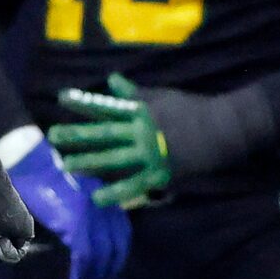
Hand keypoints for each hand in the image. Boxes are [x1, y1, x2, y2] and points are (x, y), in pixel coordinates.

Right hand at [3, 127, 130, 278]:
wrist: (31, 166)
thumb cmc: (45, 180)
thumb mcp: (74, 195)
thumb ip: (85, 214)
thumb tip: (85, 243)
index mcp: (105, 198)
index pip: (123, 232)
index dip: (119, 254)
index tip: (110, 268)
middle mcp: (103, 206)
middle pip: (116, 245)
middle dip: (109, 267)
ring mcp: (91, 214)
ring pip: (102, 253)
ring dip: (95, 273)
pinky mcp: (76, 221)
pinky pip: (85, 253)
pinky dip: (82, 269)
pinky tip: (77, 278)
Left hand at [50, 74, 266, 206]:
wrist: (225, 128)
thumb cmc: (193, 110)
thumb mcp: (163, 96)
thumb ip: (135, 92)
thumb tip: (112, 79)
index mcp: (142, 111)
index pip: (108, 106)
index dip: (84, 102)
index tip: (62, 98)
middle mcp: (142, 131)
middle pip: (105, 133)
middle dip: (78, 134)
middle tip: (53, 135)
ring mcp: (151, 153)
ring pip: (114, 158)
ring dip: (89, 162)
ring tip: (67, 165)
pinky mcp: (161, 173)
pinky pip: (134, 185)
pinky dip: (115, 193)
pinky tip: (97, 198)